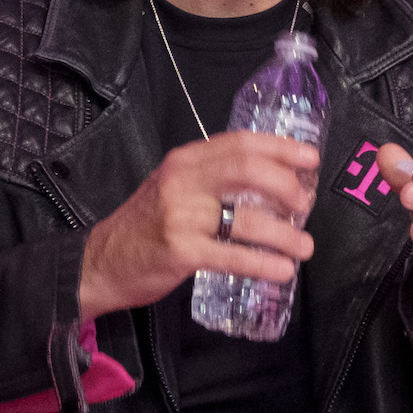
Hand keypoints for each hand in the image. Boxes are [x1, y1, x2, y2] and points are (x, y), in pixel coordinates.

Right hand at [78, 132, 319, 320]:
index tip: (310, 158)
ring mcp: (181, 216)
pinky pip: (233, 256)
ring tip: (304, 247)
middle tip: (305, 205)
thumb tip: (272, 182)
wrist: (102, 262)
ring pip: (247, 218)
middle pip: (247, 170)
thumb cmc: (146, 226)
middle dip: (286, 185)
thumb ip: (213, 179)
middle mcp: (182, 182)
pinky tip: (282, 270)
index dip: (281, 148)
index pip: (240, 143)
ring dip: (284, 234)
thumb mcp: (174, 187)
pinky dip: (263, 263)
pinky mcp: (181, 251)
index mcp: (185, 161)